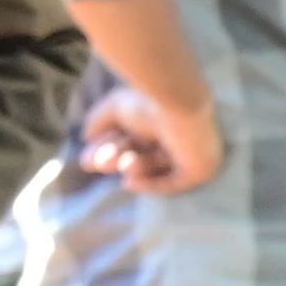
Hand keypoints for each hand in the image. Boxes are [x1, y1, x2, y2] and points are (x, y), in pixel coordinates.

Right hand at [78, 84, 219, 191]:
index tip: (86, 161)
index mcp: (155, 120)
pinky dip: (151, 184)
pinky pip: (173, 183)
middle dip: (115, 160)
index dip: (107, 150)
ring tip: (122, 163)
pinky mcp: (199, 170)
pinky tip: (129, 183)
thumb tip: (86, 137)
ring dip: (131, 167)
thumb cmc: (148, 101)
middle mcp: (171, 136)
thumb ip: (99, 121)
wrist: (179, 103)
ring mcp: (188, 154)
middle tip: (95, 164)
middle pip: (139, 154)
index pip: (129, 140)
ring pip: (154, 167)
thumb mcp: (114, 108)